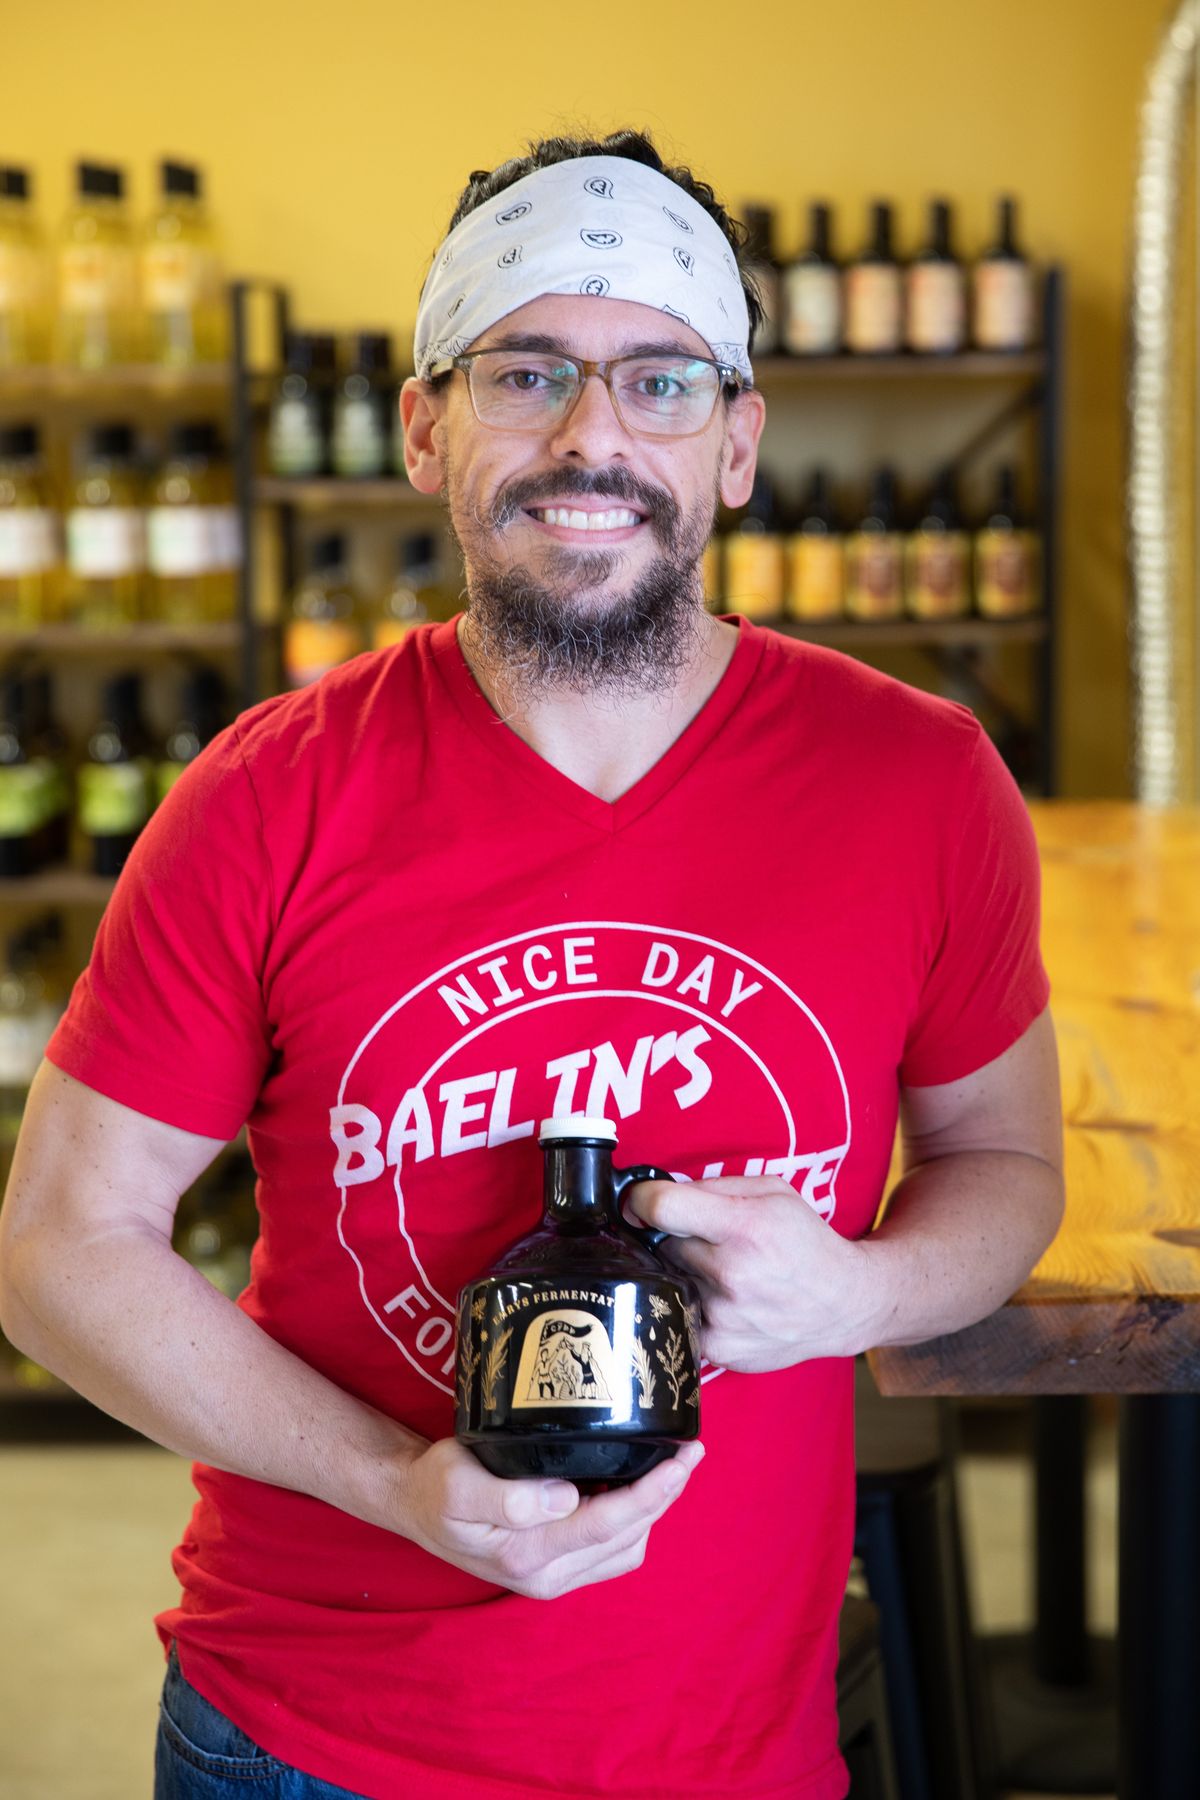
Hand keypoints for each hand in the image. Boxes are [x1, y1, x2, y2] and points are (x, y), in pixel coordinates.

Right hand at [395, 1436, 705, 1599]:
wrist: (416, 1506)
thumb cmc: (436, 1487)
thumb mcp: (458, 1484)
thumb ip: (509, 1496)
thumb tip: (567, 1497)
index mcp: (528, 1556)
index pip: (608, 1524)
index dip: (653, 1492)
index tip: (682, 1457)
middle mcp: (547, 1576)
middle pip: (628, 1537)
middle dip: (664, 1496)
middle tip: (689, 1450)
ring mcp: (554, 1577)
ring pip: (627, 1546)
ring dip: (652, 1508)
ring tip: (666, 1463)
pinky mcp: (557, 1568)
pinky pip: (612, 1550)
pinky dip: (632, 1519)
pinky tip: (631, 1483)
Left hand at [628, 1175, 878, 1371]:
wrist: (843, 1304)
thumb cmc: (806, 1242)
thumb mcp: (772, 1193)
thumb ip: (712, 1187)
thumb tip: (654, 1194)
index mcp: (745, 1227)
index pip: (662, 1208)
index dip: (642, 1200)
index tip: (642, 1203)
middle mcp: (731, 1274)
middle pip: (663, 1245)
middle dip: (675, 1238)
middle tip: (707, 1241)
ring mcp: (723, 1318)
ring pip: (671, 1282)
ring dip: (686, 1274)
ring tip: (723, 1273)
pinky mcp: (719, 1349)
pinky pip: (681, 1316)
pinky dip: (694, 1306)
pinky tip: (725, 1301)